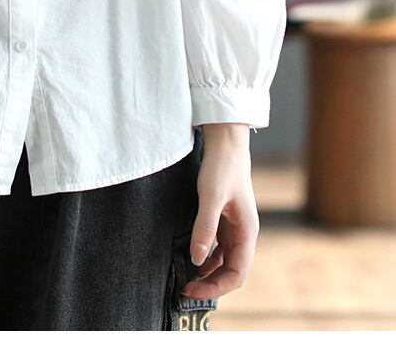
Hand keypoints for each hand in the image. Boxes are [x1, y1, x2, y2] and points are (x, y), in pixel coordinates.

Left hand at [182, 123, 258, 299]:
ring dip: (208, 273)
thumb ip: (205, 228)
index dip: (217, 287)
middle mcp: (243, 234)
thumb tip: (197, 261)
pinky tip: (192, 259)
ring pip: (225, 261)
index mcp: (247, 232)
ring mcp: (234, 228)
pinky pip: (218, 248)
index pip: (237, 274)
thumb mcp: (211, 197)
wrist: (226, 143)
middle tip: (185, 289)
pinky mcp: (224, 220)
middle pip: (232, 271)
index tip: (193, 290)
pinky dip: (206, 257)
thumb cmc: (222, 167)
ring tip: (187, 278)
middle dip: (211, 283)